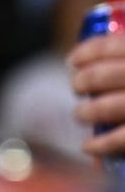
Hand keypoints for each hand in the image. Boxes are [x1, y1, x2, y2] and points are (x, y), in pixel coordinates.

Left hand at [73, 29, 124, 157]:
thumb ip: (119, 56)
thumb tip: (86, 61)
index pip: (114, 45)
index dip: (88, 52)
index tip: (72, 61)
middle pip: (107, 75)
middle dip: (85, 81)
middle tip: (77, 87)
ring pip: (112, 106)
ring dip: (89, 111)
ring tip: (80, 114)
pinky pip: (123, 138)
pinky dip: (102, 145)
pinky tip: (88, 147)